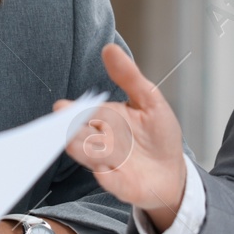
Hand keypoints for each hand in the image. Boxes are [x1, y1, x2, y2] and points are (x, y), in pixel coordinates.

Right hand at [61, 43, 187, 231]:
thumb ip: (128, 77)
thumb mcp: (149, 100)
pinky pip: (107, 180)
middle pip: (79, 134)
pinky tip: (103, 170)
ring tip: (77, 143)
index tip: (61, 108)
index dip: (70, 111)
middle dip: (72, 130)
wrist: (172, 172)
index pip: (81, 113)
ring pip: (89, 155)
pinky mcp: (117, 184)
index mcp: (102, 119)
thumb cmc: (158, 135)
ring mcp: (106, 163)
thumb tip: (109, 48)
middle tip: (67, 125)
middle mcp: (99, 141)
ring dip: (83, 150)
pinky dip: (105, 175)